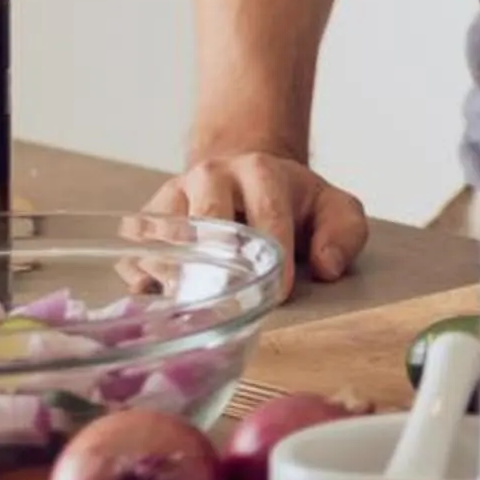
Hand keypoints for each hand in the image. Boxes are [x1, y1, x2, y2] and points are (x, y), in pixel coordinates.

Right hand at [144, 149, 368, 298]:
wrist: (244, 178)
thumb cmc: (291, 203)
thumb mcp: (333, 209)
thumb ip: (344, 233)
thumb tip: (326, 266)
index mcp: (260, 171)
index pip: (266, 213)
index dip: (273, 254)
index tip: (280, 291)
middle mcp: (209, 177)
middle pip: (204, 222)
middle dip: (218, 265)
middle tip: (228, 303)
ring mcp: (172, 198)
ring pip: (163, 241)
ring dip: (178, 280)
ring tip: (196, 309)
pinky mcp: (145, 222)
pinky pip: (135, 258)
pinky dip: (145, 286)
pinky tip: (165, 303)